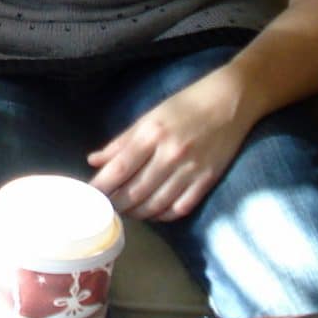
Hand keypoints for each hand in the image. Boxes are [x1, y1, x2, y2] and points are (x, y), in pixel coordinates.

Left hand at [86, 75, 251, 222]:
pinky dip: (163, 215)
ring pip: (156, 204)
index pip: (120, 168)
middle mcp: (170, 154)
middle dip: (116, 204)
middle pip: (136, 191)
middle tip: (105, 208)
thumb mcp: (150, 117)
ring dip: (137, 213)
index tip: (88, 196)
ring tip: (126, 212)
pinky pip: (180, 208)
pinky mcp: (207, 180)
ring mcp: (190, 170)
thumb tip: (94, 160)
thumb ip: (122, 141)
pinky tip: (154, 212)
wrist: (229, 102)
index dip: (101, 186)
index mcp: (152, 134)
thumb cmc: (185, 105)